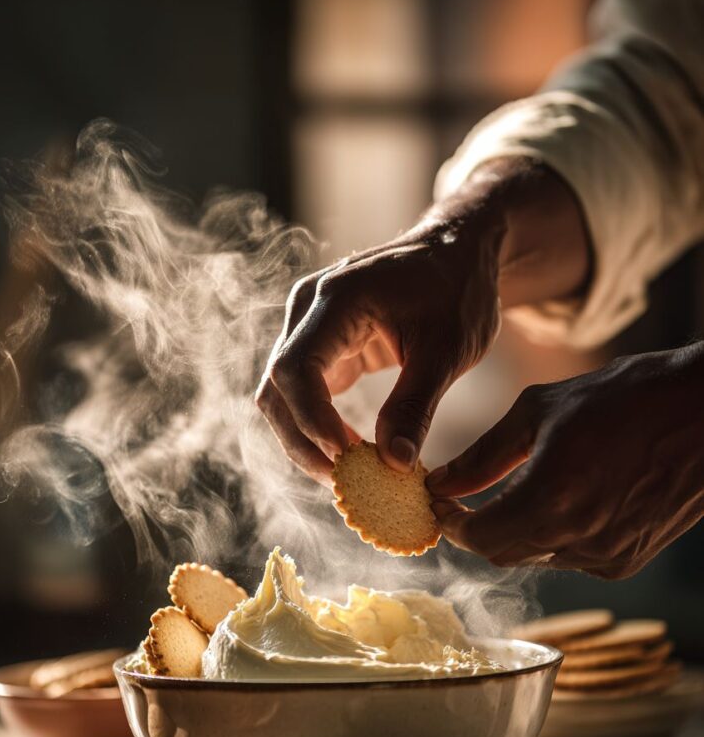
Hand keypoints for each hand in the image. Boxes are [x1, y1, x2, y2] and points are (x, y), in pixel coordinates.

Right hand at [256, 218, 503, 484]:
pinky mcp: (319, 347)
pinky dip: (317, 429)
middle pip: (277, 389)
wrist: (459, 252)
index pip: (295, 368)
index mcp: (337, 299)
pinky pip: (300, 395)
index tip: (349, 457)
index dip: (313, 420)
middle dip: (305, 443)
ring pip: (280, 397)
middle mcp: (308, 309)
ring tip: (348, 477)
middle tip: (346, 484)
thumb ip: (416, 406)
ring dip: (305, 441)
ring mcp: (307, 327)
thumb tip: (394, 465)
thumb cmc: (459, 290)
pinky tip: (349, 457)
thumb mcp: (449, 350)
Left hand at [428, 344, 703, 577]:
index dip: (451, 523)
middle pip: (501, 553)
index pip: (478, 537)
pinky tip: (562, 501)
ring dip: (515, 531)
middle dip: (477, 528)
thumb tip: (441, 484)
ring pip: (535, 557)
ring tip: (516, 492)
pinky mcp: (628, 561)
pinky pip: (570, 559)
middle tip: (465, 500)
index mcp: (552, 499)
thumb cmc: (625, 398)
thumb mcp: (540, 412)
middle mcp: (578, 538)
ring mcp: (607, 555)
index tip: (441, 502)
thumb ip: (483, 456)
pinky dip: (553, 537)